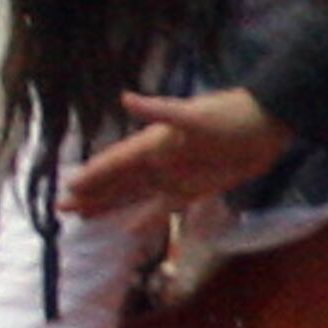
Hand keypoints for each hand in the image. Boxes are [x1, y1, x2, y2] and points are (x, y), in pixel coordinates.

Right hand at [60, 92, 290, 225]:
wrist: (266, 127)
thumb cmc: (230, 116)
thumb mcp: (195, 115)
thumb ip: (160, 111)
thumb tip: (126, 97)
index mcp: (154, 142)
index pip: (116, 161)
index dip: (94, 174)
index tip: (69, 187)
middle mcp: (158, 161)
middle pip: (118, 182)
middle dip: (91, 195)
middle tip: (62, 208)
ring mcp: (175, 177)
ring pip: (135, 196)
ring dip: (109, 206)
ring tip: (83, 217)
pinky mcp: (195, 190)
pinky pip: (164, 208)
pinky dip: (146, 218)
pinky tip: (128, 230)